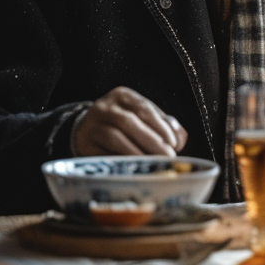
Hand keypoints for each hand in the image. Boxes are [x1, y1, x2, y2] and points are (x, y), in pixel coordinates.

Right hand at [72, 87, 186, 156]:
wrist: (86, 130)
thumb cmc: (124, 125)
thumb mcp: (143, 118)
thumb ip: (164, 125)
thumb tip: (180, 139)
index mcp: (123, 96)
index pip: (144, 109)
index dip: (161, 127)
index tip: (174, 144)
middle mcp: (105, 107)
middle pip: (129, 122)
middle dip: (152, 141)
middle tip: (167, 157)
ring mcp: (91, 125)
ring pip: (115, 137)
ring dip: (137, 152)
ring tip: (152, 164)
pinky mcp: (85, 144)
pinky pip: (103, 154)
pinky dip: (121, 161)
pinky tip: (134, 169)